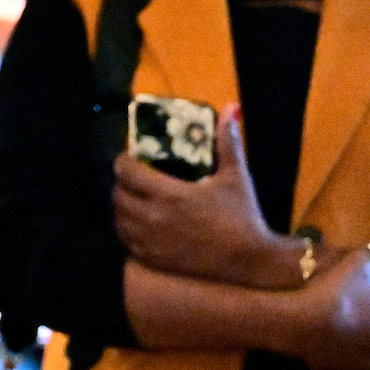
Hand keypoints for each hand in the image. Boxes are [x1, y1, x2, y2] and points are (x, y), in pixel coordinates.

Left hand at [113, 105, 296, 287]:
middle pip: (117, 194)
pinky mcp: (154, 260)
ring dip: (122, 205)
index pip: (126, 171)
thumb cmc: (243, 216)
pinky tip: (139, 222)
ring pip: (118, 218)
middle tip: (134, 176)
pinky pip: (126, 240)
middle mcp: (153, 218)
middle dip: (122, 182)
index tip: (133, 156)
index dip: (125, 160)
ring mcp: (151, 241)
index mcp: (169, 194)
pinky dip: (127, 228)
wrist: (251, 262)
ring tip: (135, 198)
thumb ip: (227, 141)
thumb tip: (230, 107)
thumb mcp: (236, 176)